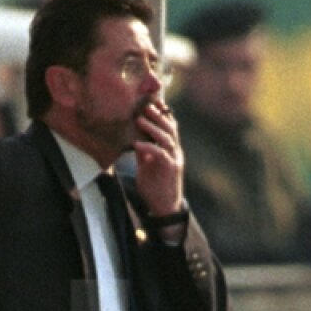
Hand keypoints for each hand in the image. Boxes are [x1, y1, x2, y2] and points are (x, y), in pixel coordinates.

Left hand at [133, 98, 183, 217]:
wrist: (165, 207)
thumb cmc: (156, 187)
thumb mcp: (147, 167)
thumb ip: (144, 154)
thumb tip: (135, 141)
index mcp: (171, 149)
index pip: (169, 127)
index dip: (162, 114)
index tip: (151, 102)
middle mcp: (175, 152)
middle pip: (170, 128)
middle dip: (158, 116)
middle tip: (145, 105)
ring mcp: (174, 160)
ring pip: (167, 138)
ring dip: (153, 127)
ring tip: (139, 119)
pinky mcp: (170, 169)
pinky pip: (160, 154)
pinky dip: (149, 147)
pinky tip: (137, 143)